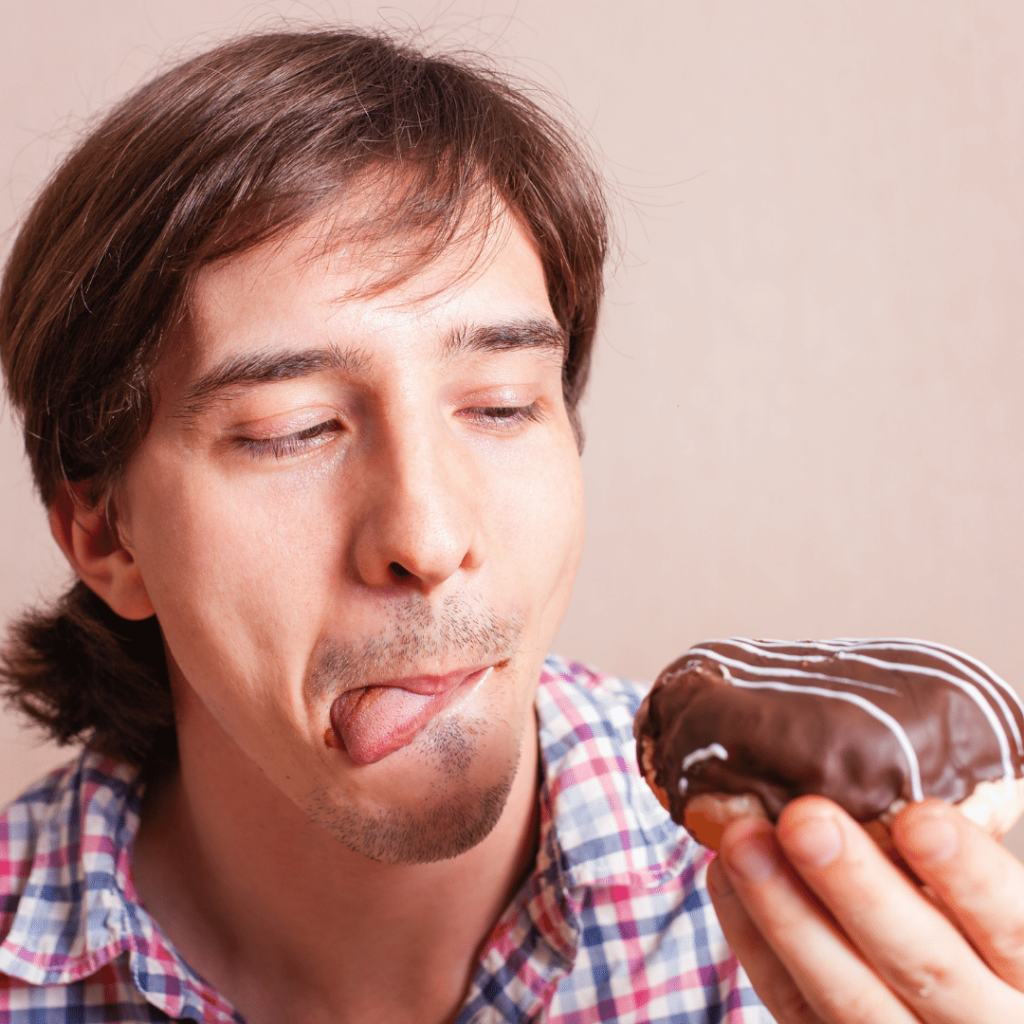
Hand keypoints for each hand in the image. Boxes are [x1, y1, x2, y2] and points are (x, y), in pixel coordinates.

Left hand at [706, 796, 1023, 1021]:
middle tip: (804, 818)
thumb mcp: (996, 897)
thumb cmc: (975, 930)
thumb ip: (963, 854)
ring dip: (786, 913)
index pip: (1013, 928)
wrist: (953, 1014)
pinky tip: (725, 874)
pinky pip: (794, 1008)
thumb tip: (902, 763)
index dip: (970, 877)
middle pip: (924, 966)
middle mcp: (986, 1021)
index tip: (920, 817)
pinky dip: (755, 941)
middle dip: (858, 889)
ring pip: (848, 996)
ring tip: (742, 839)